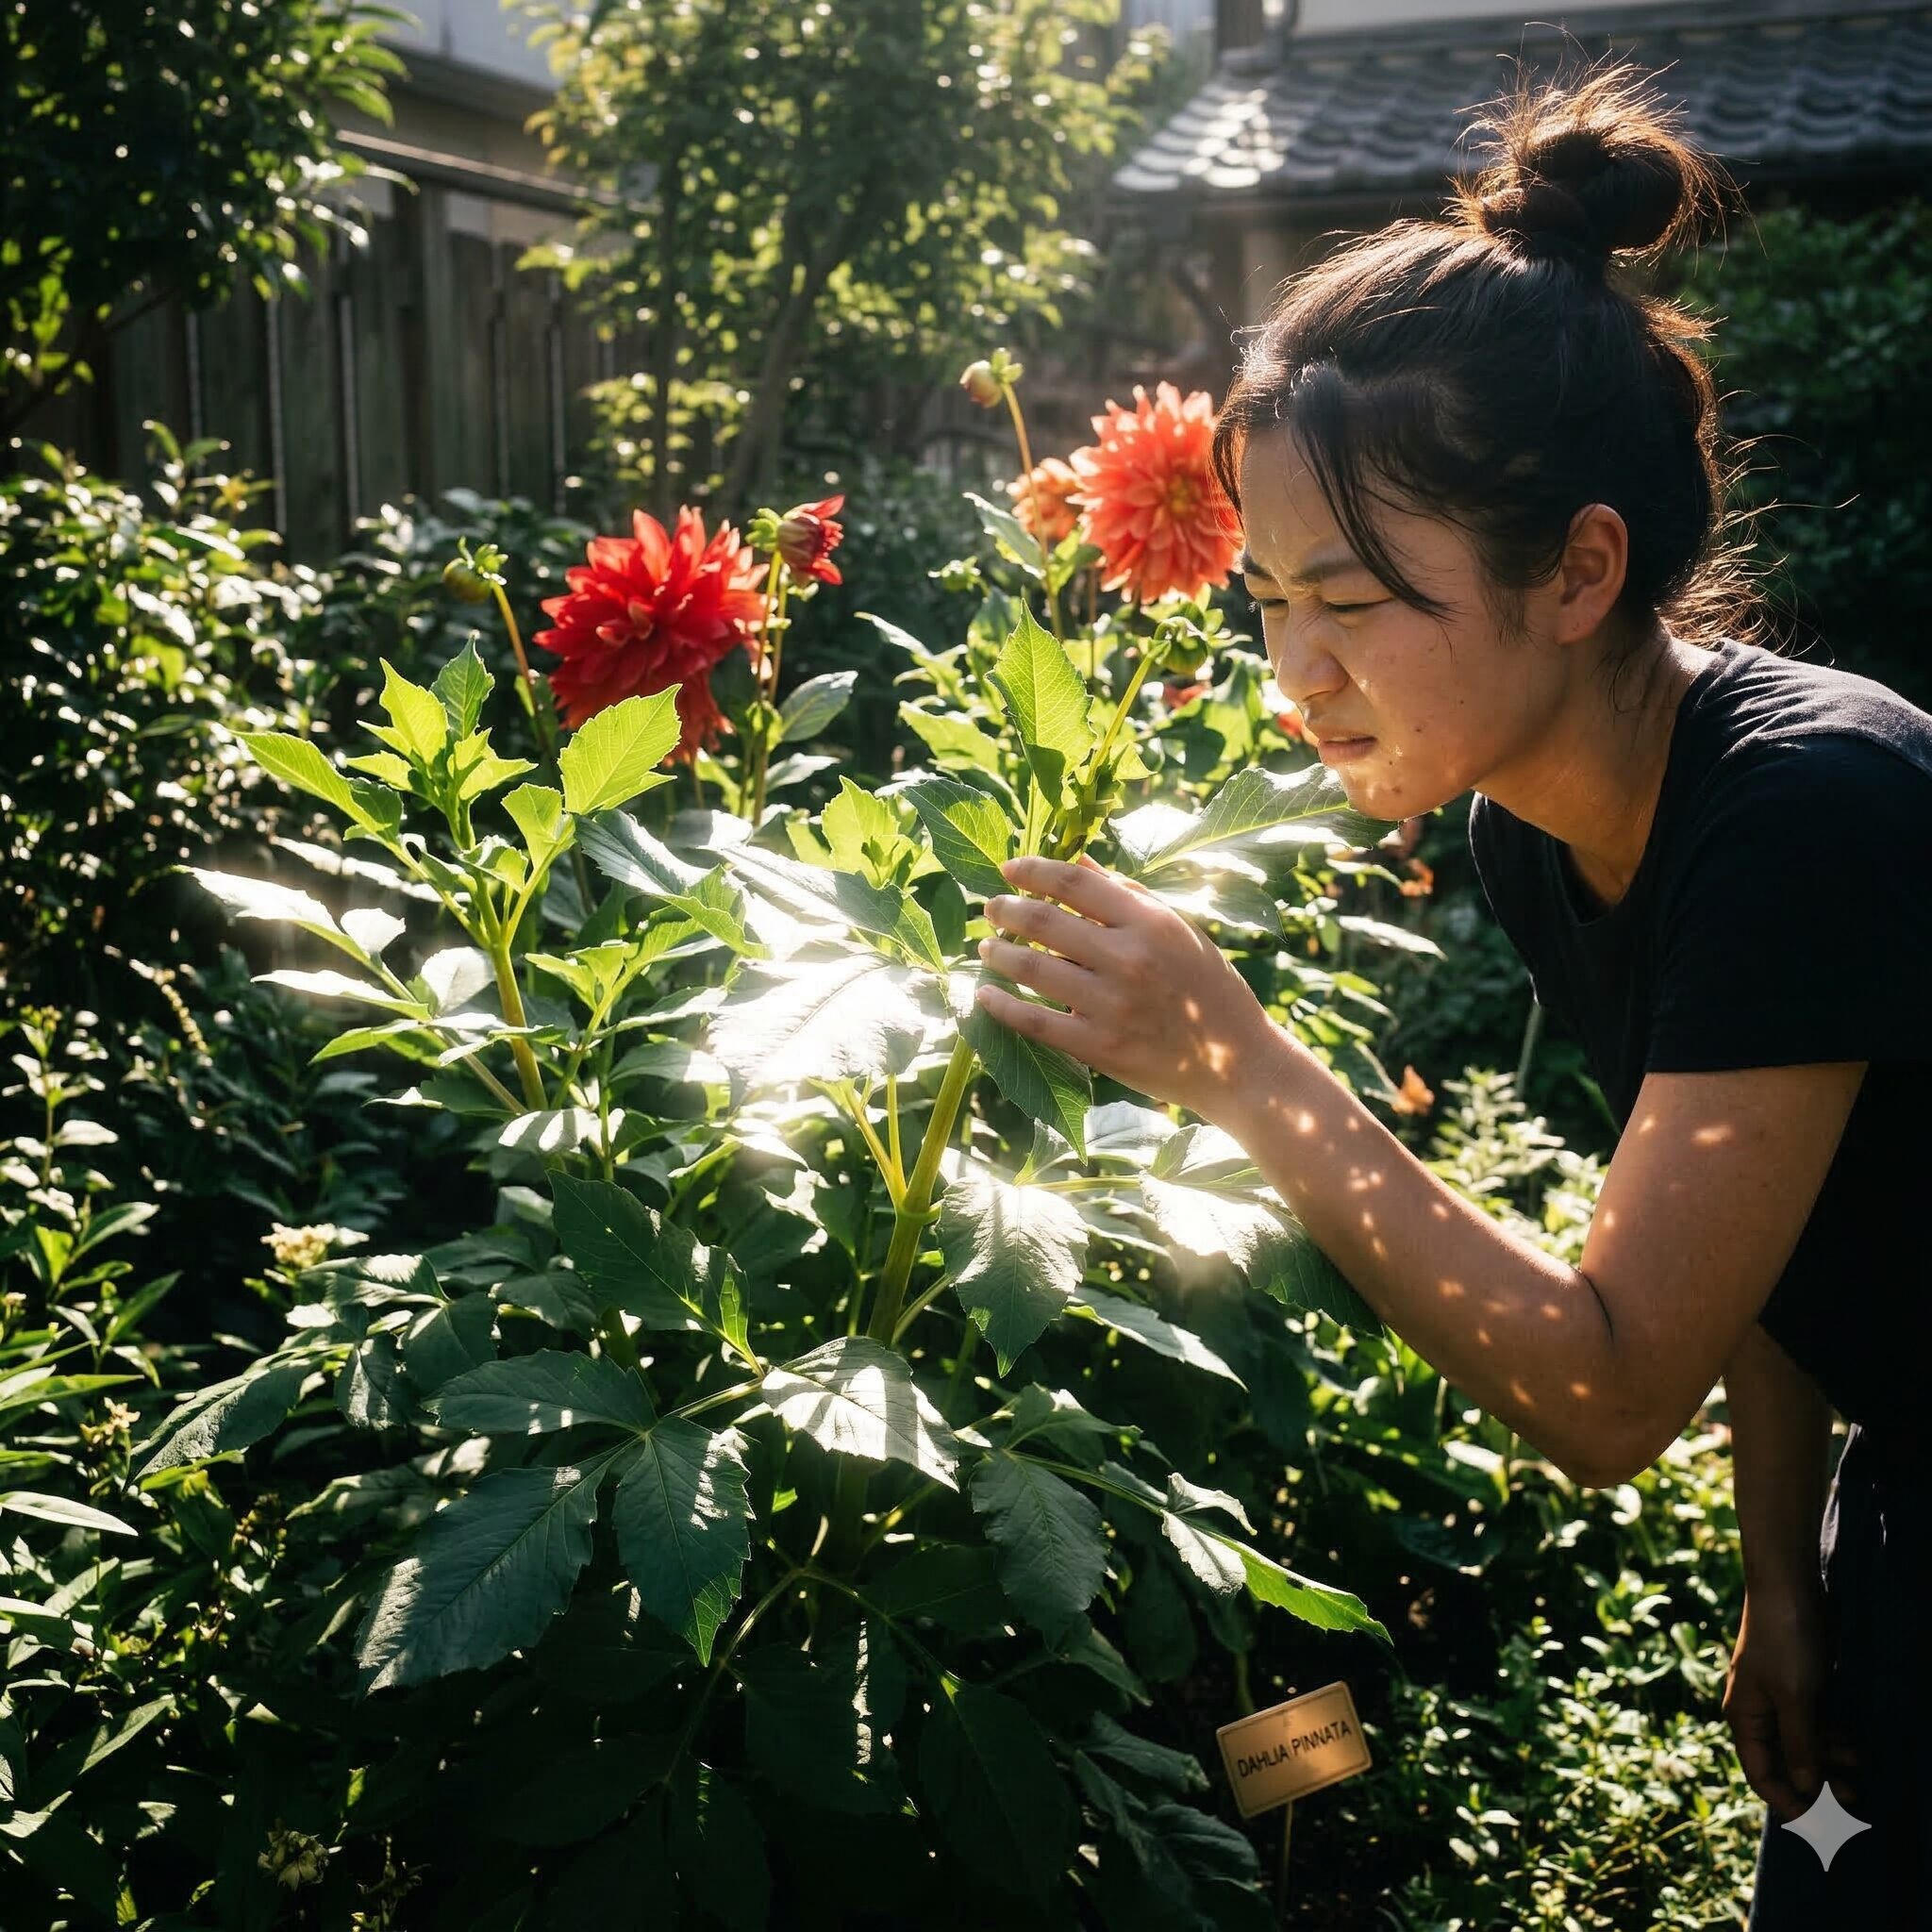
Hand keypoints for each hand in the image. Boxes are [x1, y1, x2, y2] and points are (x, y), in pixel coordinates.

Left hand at [975, 852, 1279, 1121]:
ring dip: (998, 953)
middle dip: (1006, 910)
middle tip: (990, 907)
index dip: (1034, 870)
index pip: (1075, 882)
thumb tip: (1078, 858)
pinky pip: (1035, 1021)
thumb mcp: (1179, 930)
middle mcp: (1128, 958)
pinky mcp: (1099, 1047)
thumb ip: (1128, 894)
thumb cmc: (1210, 989)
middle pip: (1044, 921)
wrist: (1238, 1063)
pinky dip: (1002, 1005)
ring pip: (1032, 969)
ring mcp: (1111, 1004)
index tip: (1009, 869)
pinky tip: (984, 995)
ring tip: (985, 947)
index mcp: (1150, 922)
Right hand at [1723, 1582, 1860, 1820]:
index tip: (1824, 1824)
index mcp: (1744, 1718)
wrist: (1788, 1588)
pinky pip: (1815, 1726)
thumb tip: (1806, 1791)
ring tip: (1860, 1774)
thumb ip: (1800, 1747)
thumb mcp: (1796, 1698)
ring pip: (1804, 1747)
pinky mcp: (1799, 1687)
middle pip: (1784, 1765)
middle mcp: (1758, 1714)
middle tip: (1852, 1803)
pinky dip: (1834, 1740)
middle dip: (1816, 1787)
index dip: (1790, 1802)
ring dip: (1831, 1764)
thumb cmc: (1783, 1641)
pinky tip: (1856, 1747)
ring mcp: (1779, 1700)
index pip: (1762, 1775)